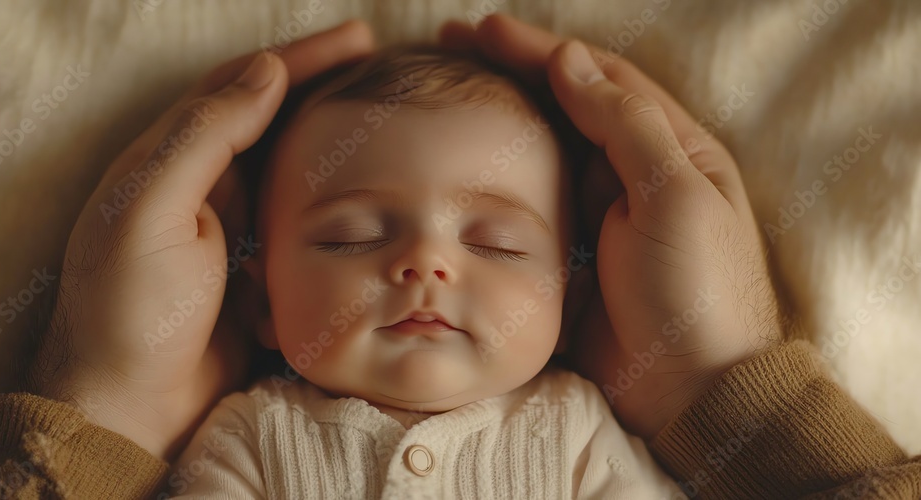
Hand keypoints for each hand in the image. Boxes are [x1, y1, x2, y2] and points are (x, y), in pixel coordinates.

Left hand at [31, 21, 373, 459]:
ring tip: (386, 114)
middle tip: (385, 64)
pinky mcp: (260, 268)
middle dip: (326, 86)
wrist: (129, 408)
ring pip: (293, 164)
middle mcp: (202, 185)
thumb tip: (264, 69)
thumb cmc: (128, 312)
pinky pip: (306, 218)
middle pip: (272, 116)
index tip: (356, 40)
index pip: (240, 87)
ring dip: (335, 136)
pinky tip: (371, 186)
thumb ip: (203, 137)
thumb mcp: (152, 212)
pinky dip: (338, 195)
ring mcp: (233, 228)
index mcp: (170, 161)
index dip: (299, 59)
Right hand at [441, 15, 782, 437]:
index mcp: (669, 148)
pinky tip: (461, 165)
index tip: (485, 30)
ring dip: (500, 118)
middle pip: (565, 105)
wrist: (694, 390)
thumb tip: (573, 61)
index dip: (542, 50)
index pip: (599, 78)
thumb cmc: (697, 290)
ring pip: (542, 151)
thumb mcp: (675, 197)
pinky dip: (495, 178)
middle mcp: (631, 172)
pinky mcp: (568, 255)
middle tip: (451, 45)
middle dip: (511, 72)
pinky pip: (526, 204)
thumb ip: (626, 125)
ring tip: (448, 93)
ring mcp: (597, 214)